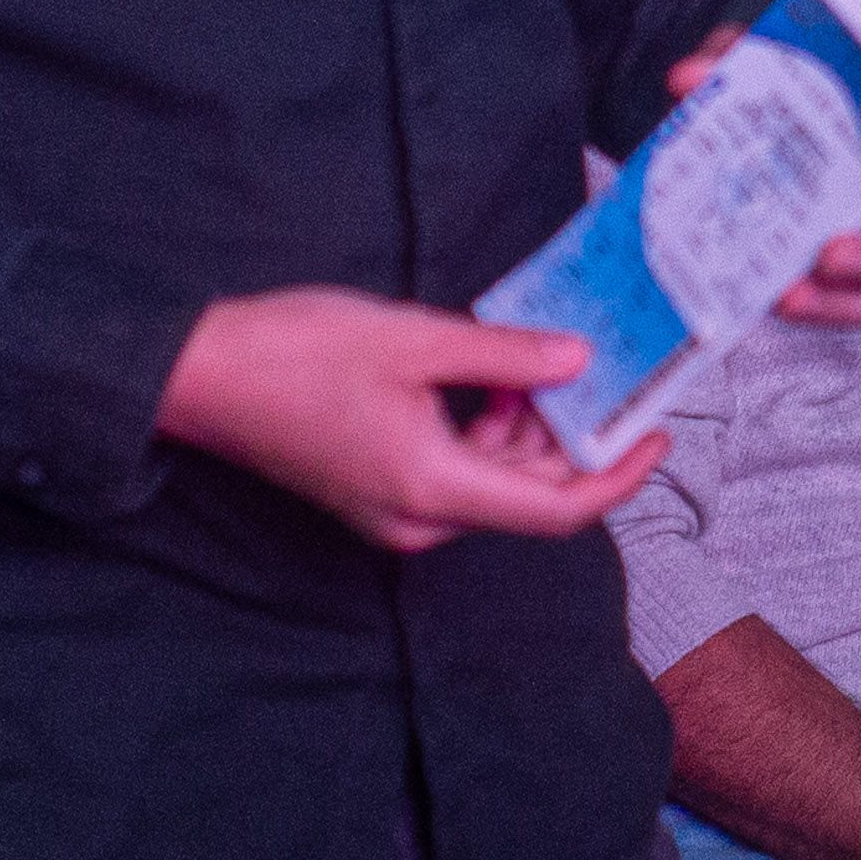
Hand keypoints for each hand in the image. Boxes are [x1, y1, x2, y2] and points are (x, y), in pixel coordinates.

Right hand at [152, 283, 657, 552]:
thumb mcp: (416, 340)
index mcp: (432, 492)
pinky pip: (456, 471)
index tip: (660, 434)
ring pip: (493, 480)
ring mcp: (393, 511)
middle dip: (571, 437)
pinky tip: (490, 376)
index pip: (556, 510)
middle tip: (601, 367)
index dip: (618, 478)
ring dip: (527, 429)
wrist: (200, 375)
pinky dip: (486, 430)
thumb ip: (505, 357)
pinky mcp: (377, 490)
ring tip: (536, 360)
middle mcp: (417, 519)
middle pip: (527, 494)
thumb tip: (578, 362)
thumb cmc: (297, 353)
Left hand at [657, 34, 860, 324]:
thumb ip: (741, 64)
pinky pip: (856, 311)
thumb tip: (688, 77)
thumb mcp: (775, 71)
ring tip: (794, 291)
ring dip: (848, 296)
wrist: (776, 138)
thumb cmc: (808, 99)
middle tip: (831, 252)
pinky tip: (783, 299)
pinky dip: (823, 310)